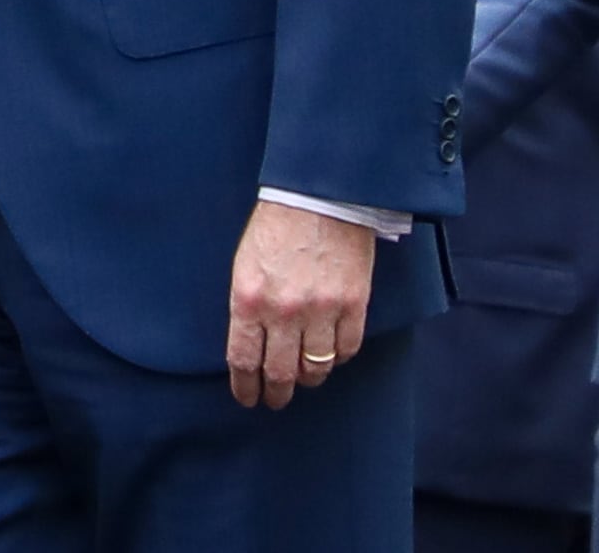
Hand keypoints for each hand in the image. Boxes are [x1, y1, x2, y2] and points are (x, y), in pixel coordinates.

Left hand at [225, 200, 373, 408]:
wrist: (318, 198)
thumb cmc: (274, 229)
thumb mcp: (244, 266)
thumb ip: (247, 307)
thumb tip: (251, 344)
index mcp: (248, 299)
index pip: (244, 359)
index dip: (245, 386)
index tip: (248, 398)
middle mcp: (283, 311)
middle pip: (281, 372)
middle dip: (276, 393)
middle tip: (275, 401)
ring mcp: (322, 311)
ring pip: (316, 367)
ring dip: (308, 378)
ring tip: (303, 378)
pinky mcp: (354, 305)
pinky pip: (346, 349)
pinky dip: (337, 358)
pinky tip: (330, 355)